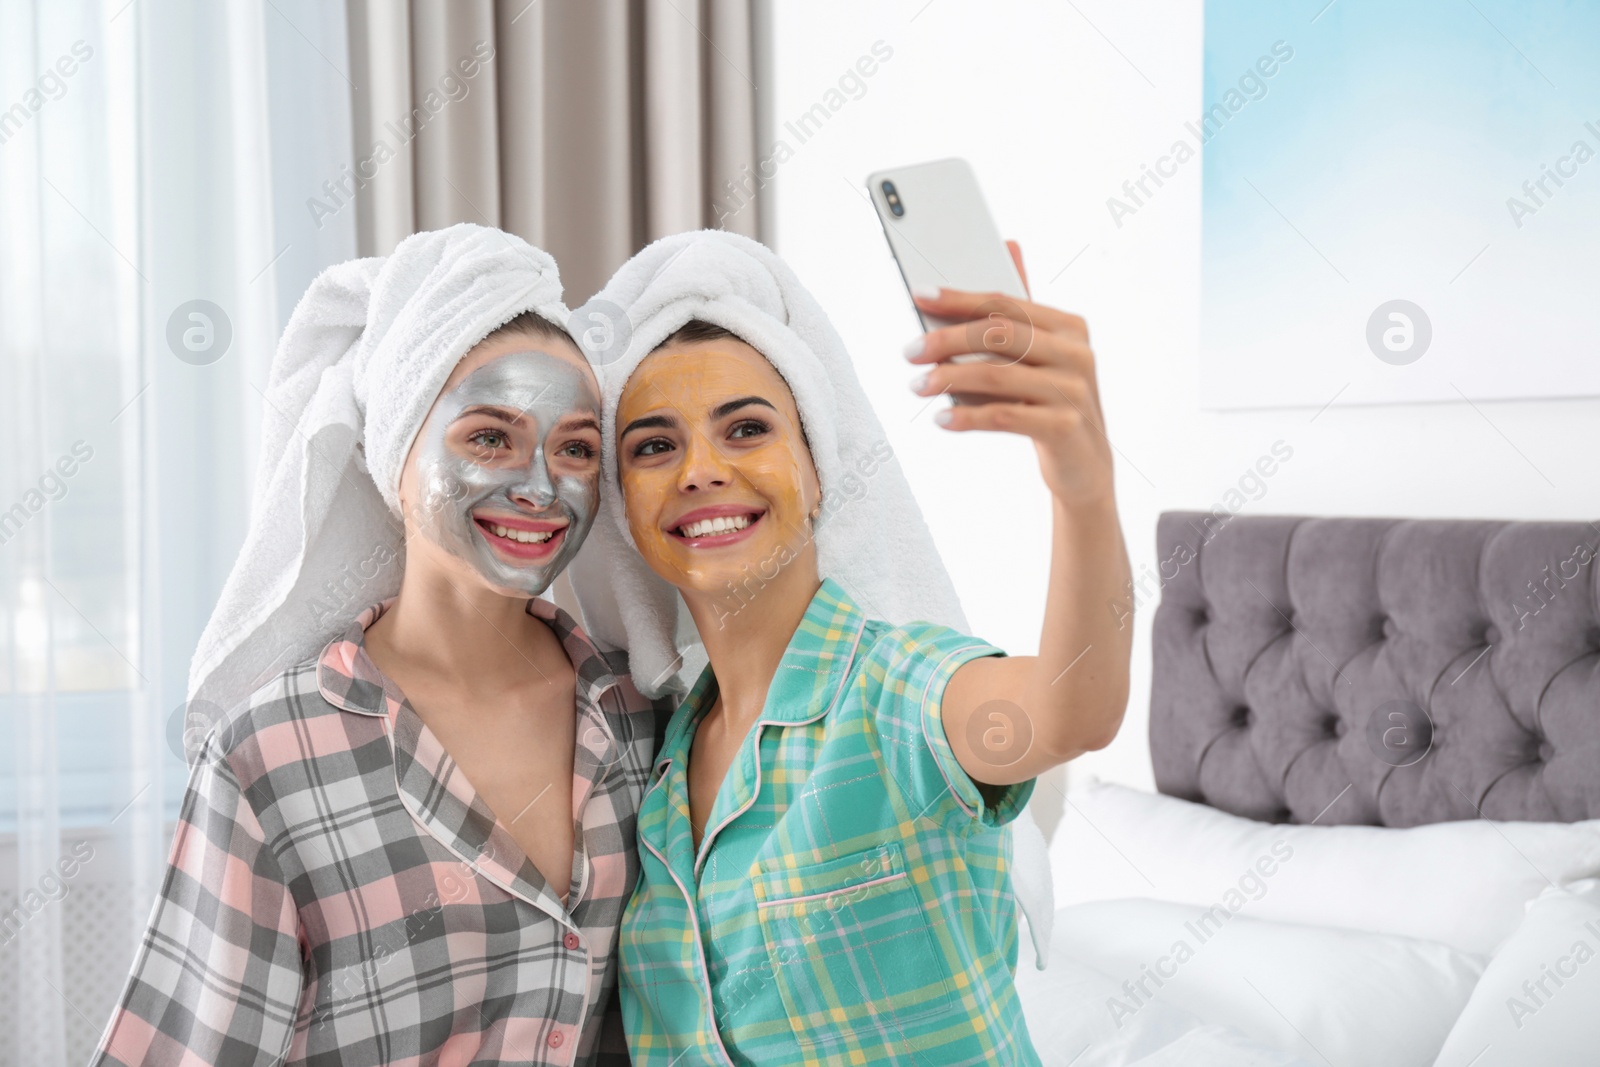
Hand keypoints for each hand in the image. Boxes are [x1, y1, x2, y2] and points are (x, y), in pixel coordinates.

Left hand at [906, 242, 1114, 508]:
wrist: (1084, 465)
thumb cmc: (1050, 402)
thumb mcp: (1038, 356)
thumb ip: (1020, 310)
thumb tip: (1009, 244)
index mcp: (1069, 326)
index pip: (1005, 303)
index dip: (959, 298)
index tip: (918, 295)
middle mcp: (1077, 353)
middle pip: (1000, 334)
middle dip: (947, 339)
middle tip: (909, 350)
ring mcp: (1074, 391)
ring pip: (998, 375)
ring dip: (949, 379)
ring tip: (917, 385)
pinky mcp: (1066, 427)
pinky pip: (1005, 417)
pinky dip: (968, 417)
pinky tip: (942, 419)